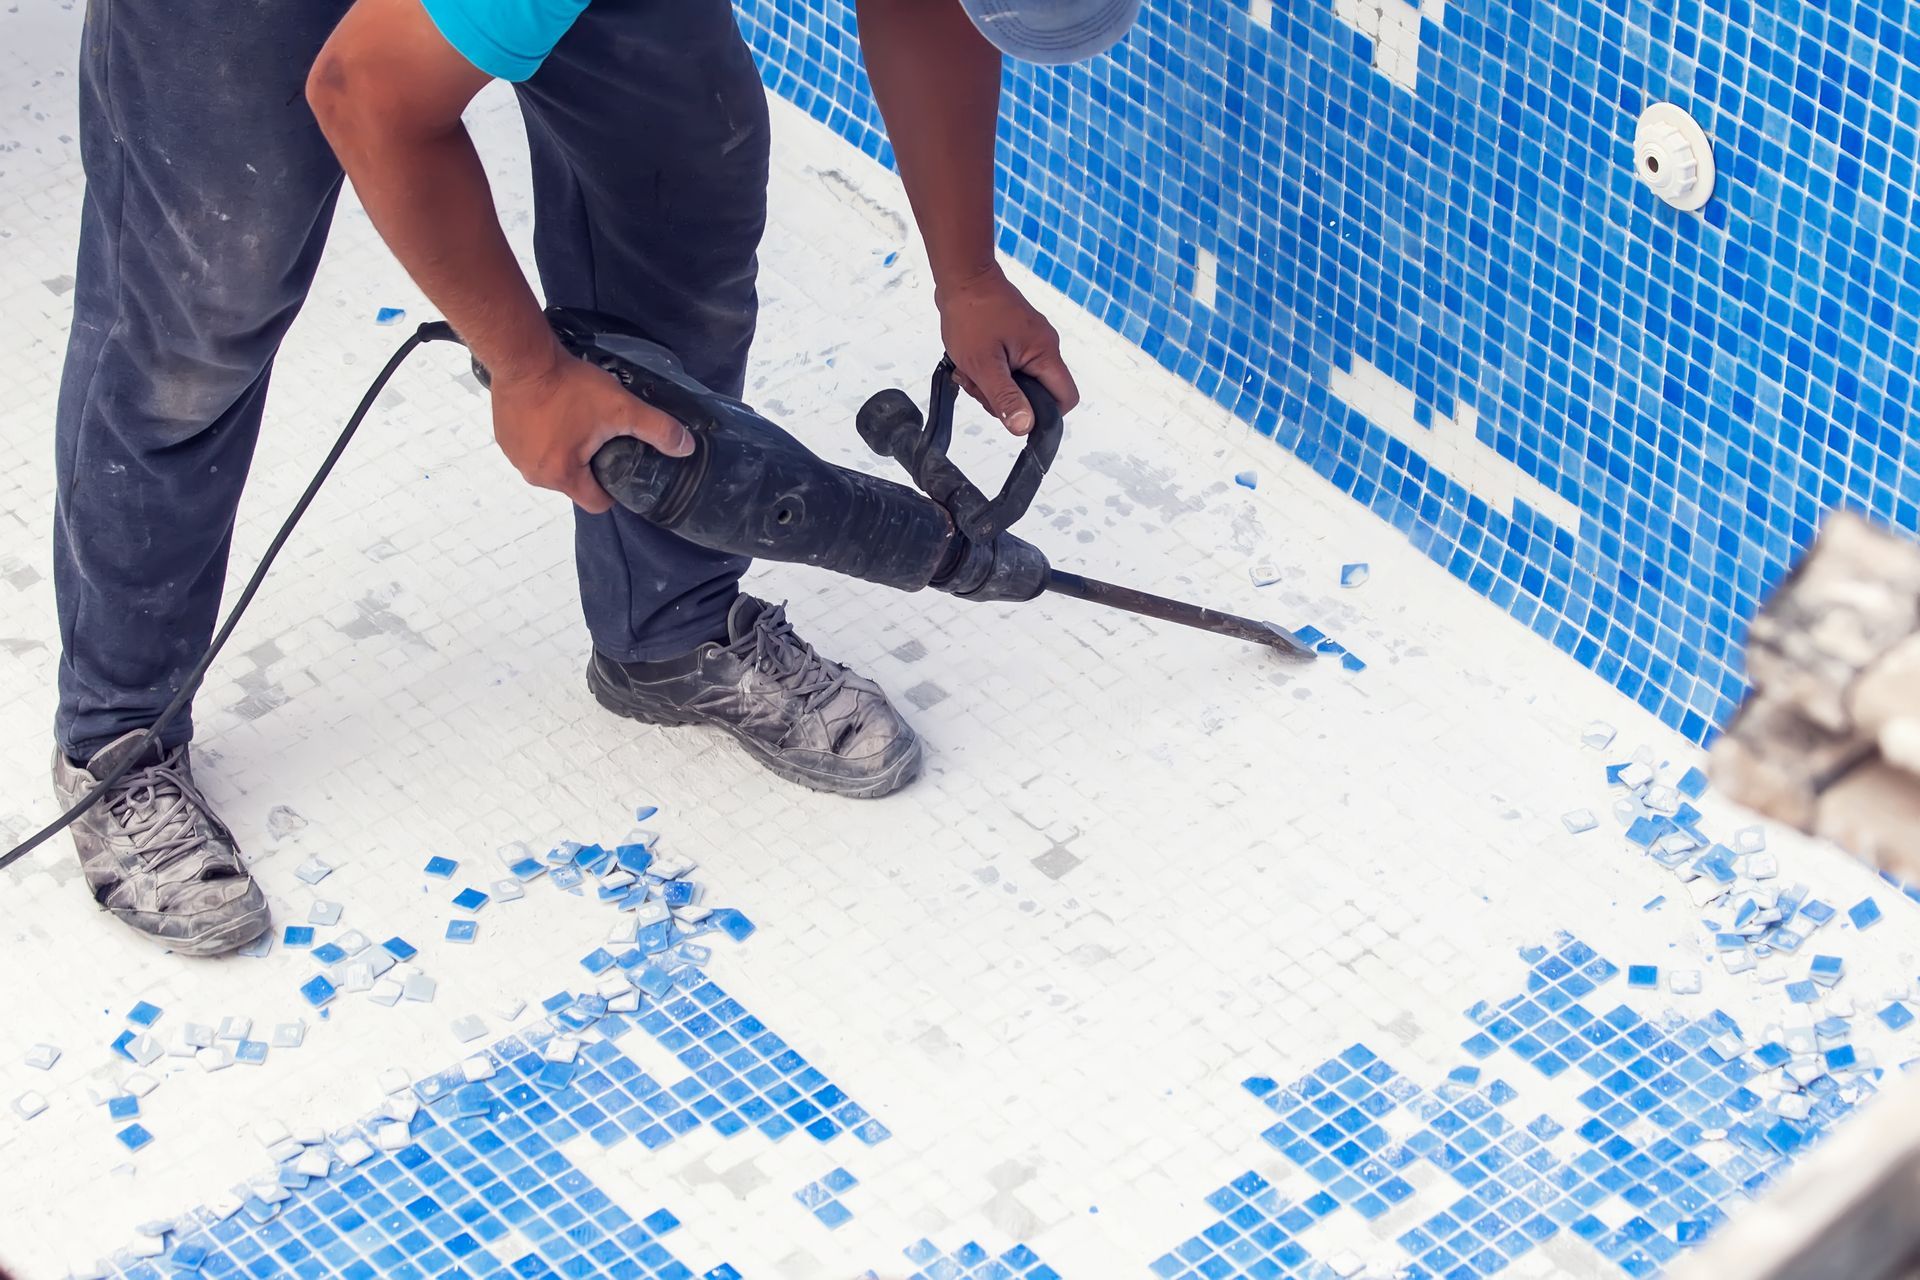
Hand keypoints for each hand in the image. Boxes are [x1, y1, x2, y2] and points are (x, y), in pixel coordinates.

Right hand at [489, 346, 694, 513]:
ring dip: (565, 452)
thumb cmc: (569, 386)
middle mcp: (535, 474)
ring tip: (575, 422)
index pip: (597, 503)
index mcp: (562, 475)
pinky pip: (532, 450)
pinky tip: (553, 416)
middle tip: (599, 435)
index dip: (613, 489)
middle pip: (574, 485)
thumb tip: (686, 446)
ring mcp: (515, 457)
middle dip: (590, 466)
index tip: (619, 464)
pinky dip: (544, 439)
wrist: (523, 357)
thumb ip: (657, 429)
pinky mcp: (504, 439)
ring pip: (552, 467)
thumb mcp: (621, 407)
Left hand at [937, 265, 1079, 434]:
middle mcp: (1045, 346)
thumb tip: (1025, 426)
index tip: (1015, 413)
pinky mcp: (1017, 334)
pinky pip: (1011, 364)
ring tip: (969, 370)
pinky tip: (971, 362)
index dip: (1045, 415)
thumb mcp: (984, 366)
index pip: (1065, 398)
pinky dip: (990, 369)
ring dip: (993, 383)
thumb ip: (1005, 398)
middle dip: (1007, 398)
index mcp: (1046, 353)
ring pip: (1020, 379)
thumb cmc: (971, 314)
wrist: (962, 276)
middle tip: (979, 386)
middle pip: (1039, 392)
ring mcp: (1031, 339)